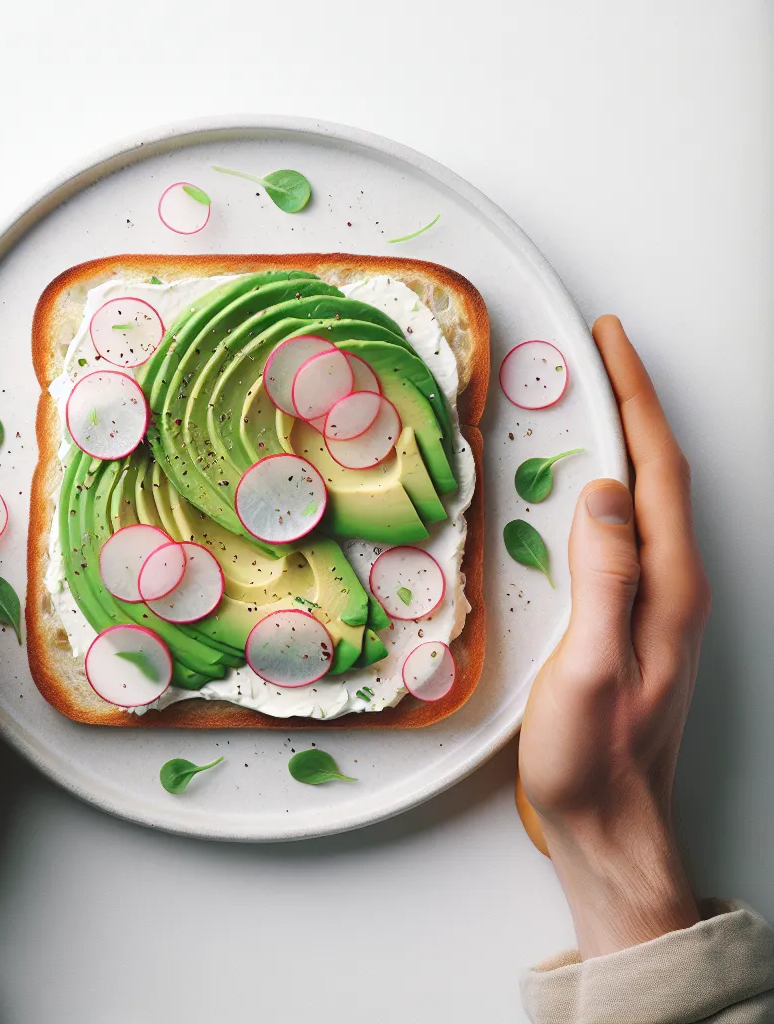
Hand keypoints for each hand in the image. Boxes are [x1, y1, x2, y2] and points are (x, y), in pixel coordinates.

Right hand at [518, 315, 709, 957]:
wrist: (610, 826)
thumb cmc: (592, 761)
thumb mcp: (593, 670)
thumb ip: (604, 581)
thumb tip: (603, 493)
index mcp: (668, 590)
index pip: (655, 473)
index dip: (635, 400)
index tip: (611, 345)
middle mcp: (674, 588)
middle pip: (659, 475)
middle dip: (634, 405)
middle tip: (600, 358)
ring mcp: (659, 605)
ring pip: (644, 502)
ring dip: (624, 442)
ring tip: (592, 403)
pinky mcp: (636, 620)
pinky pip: (625, 535)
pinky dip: (609, 491)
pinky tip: (584, 489)